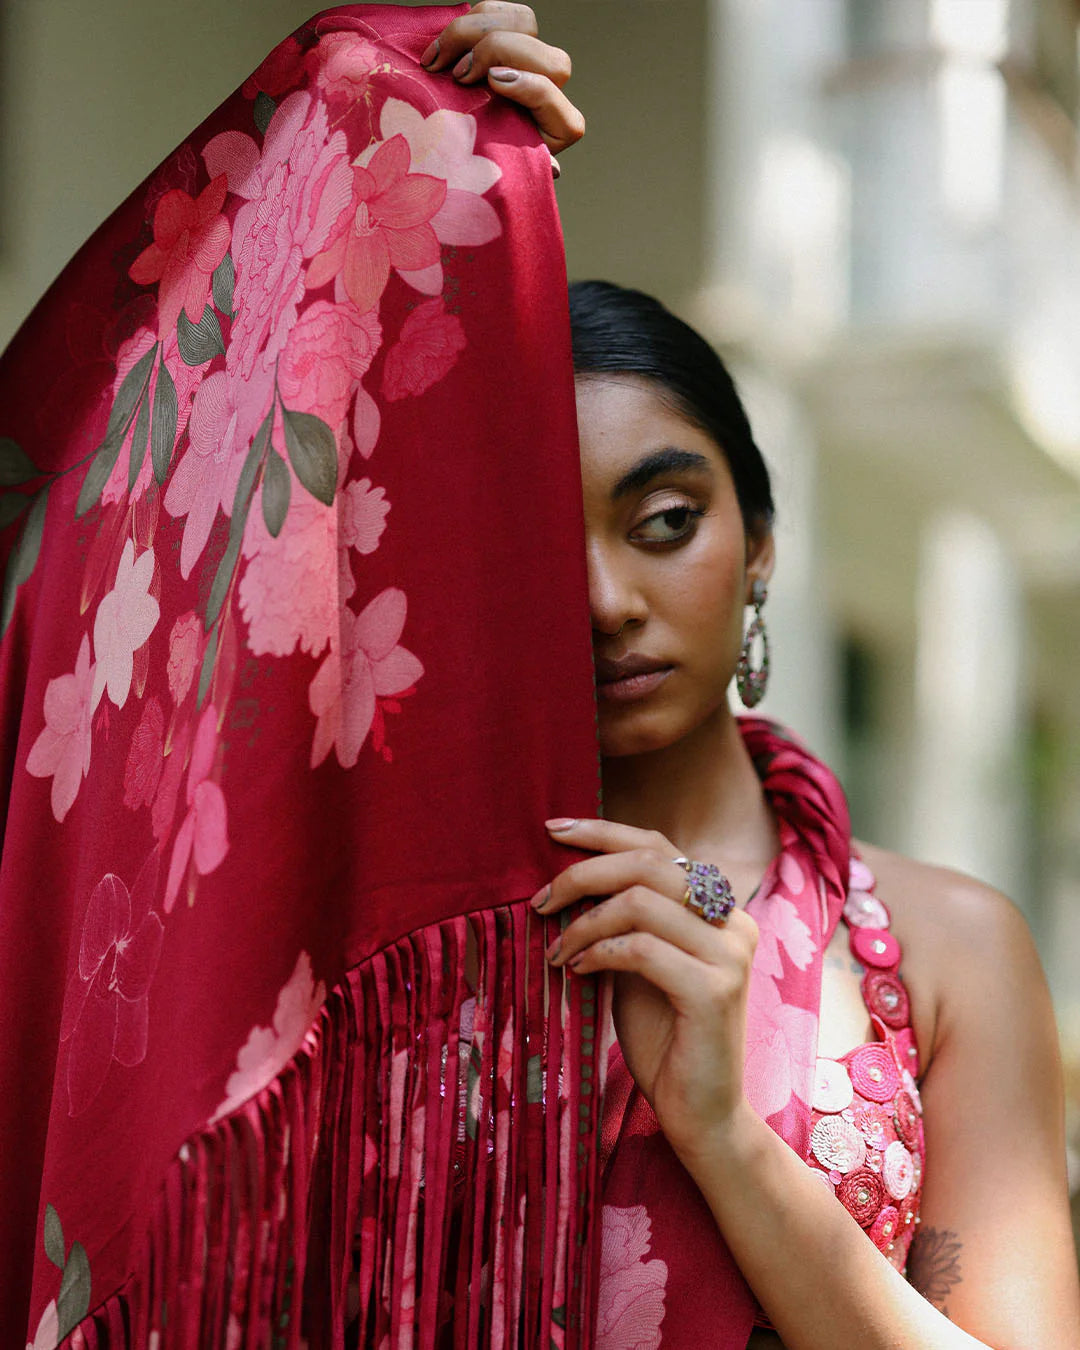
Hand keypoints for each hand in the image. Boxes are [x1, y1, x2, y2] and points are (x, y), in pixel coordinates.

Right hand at [420, 2, 584, 158]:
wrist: (444, 144)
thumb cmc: (469, 164)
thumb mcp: (493, 171)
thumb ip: (522, 168)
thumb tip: (553, 168)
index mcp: (556, 129)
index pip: (558, 102)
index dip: (530, 87)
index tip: (492, 83)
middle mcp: (550, 91)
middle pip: (550, 59)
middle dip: (499, 55)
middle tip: (458, 74)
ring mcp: (531, 61)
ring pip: (526, 24)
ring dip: (476, 31)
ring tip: (438, 58)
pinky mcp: (511, 38)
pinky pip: (505, 13)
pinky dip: (473, 18)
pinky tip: (444, 43)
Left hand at [535, 818, 758, 1160]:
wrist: (700, 1112)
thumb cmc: (663, 1036)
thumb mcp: (636, 964)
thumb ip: (621, 921)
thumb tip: (568, 880)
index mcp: (719, 907)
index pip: (658, 845)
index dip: (603, 831)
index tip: (552, 830)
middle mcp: (734, 921)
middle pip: (647, 862)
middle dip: (583, 873)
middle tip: (540, 901)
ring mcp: (730, 954)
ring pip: (640, 901)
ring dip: (584, 922)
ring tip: (557, 951)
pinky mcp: (715, 990)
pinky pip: (641, 948)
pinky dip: (599, 953)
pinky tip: (577, 971)